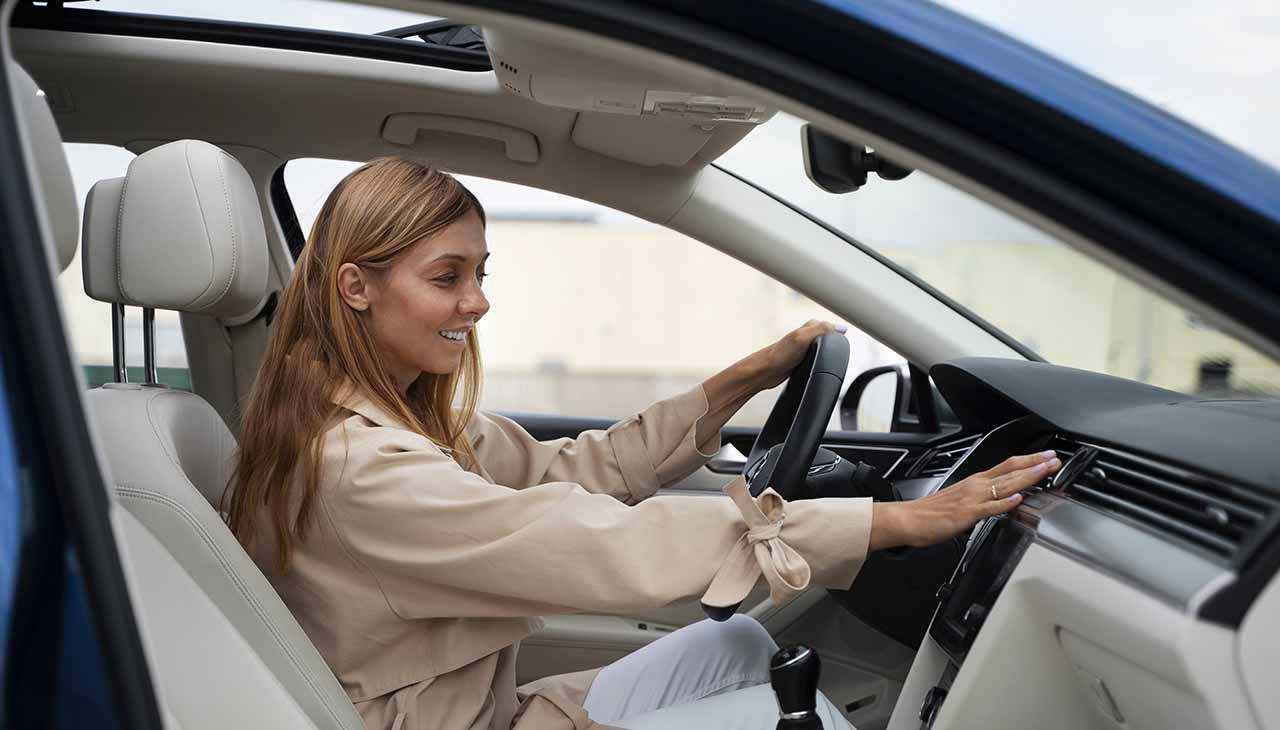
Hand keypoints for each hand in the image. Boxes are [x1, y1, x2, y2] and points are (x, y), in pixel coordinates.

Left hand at [761, 320, 846, 388]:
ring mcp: (806, 348)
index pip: (833, 326)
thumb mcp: (802, 338)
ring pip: (826, 348)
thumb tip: (842, 328)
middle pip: (832, 337)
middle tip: (847, 345)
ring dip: (832, 351)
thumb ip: (821, 330)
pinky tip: (825, 365)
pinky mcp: (803, 359)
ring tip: (840, 354)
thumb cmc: (779, 355)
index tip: (851, 334)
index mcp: (811, 326)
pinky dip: (824, 360)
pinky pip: (820, 358)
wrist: (765, 371)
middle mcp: (809, 335)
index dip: (843, 331)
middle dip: (839, 341)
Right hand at [871, 451, 1060, 549]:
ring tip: (1044, 472)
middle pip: (1011, 471)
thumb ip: (982, 498)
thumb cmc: (931, 512)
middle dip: (1035, 465)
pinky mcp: (967, 514)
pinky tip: (1016, 498)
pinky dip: (1004, 502)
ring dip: (1026, 477)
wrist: (909, 519)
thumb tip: (999, 499)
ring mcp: (972, 499)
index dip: (1029, 461)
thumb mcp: (961, 499)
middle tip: (1054, 460)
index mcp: (975, 482)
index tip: (1046, 457)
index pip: (1007, 466)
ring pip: (1005, 485)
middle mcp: (976, 486)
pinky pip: (989, 508)